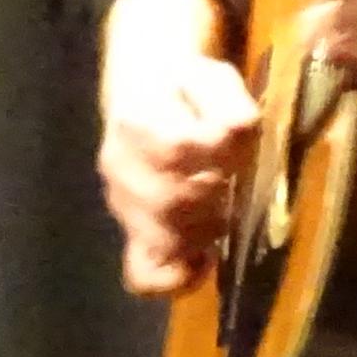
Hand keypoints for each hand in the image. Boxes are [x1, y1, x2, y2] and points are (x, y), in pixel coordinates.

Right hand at [97, 0, 258, 298]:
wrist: (143, 92)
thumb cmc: (185, 88)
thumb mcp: (212, 78)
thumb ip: (228, 102)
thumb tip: (236, 134)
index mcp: (135, 120)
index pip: (175, 148)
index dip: (217, 153)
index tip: (236, 143)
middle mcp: (120, 166)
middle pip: (169, 201)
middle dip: (215, 196)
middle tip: (234, 181)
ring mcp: (123, 204)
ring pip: (160, 239)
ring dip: (205, 229)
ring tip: (224, 209)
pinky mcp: (132, 233)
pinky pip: (144, 274)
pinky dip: (176, 278)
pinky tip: (204, 260)